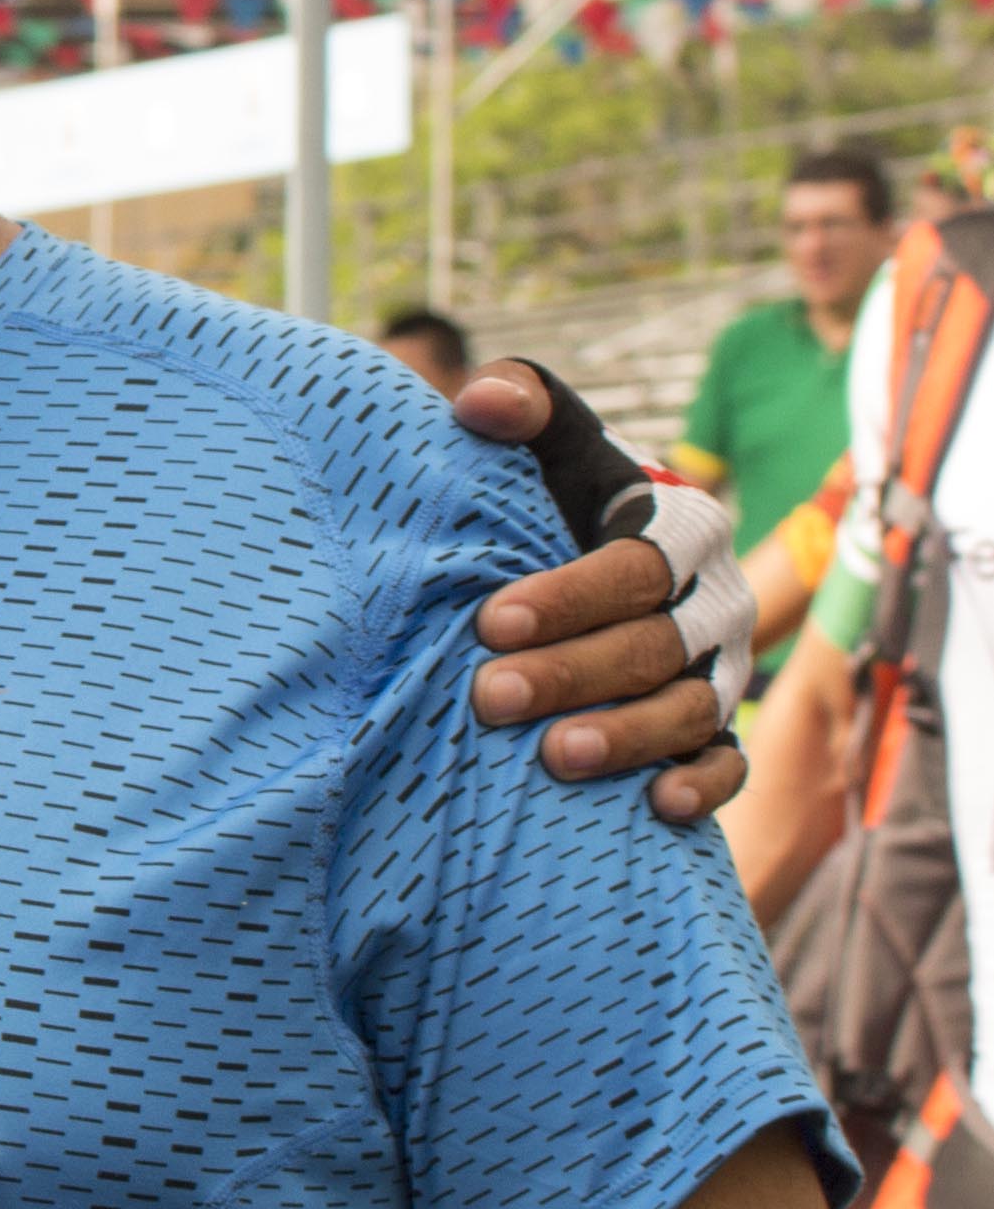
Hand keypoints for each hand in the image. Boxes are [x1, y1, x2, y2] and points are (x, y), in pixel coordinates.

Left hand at [449, 361, 747, 825]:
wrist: (597, 567)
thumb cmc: (560, 499)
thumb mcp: (549, 446)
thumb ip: (520, 403)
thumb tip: (479, 403)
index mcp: (684, 531)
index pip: (635, 568)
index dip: (568, 596)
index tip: (490, 621)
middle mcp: (716, 603)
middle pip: (654, 645)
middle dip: (573, 672)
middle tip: (491, 696)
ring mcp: (724, 670)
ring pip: (690, 708)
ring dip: (627, 736)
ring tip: (554, 757)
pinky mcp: (722, 728)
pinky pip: (730, 763)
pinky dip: (703, 785)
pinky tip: (656, 805)